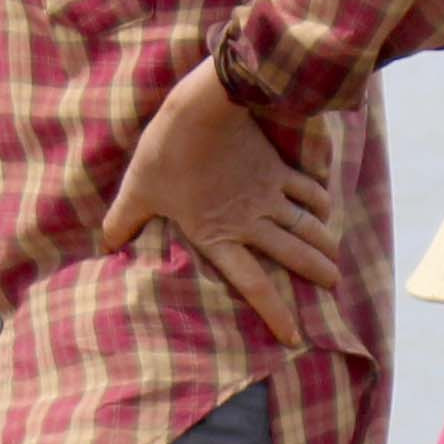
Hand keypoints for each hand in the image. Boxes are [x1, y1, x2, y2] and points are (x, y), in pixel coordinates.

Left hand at [98, 59, 338, 341]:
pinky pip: (306, 189)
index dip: (275, 312)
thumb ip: (124, 220)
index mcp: (218, 235)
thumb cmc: (167, 152)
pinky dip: (320, 201)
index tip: (294, 336)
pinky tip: (327, 211)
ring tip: (337, 262)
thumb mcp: (138, 190)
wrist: (202, 107)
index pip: (253, 284)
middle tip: (334, 287)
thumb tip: (106, 245)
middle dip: (316, 273)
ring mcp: (267, 193)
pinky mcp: (275, 167)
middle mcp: (251, 221)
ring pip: (306, 225)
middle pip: (292, 254)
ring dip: (324, 244)